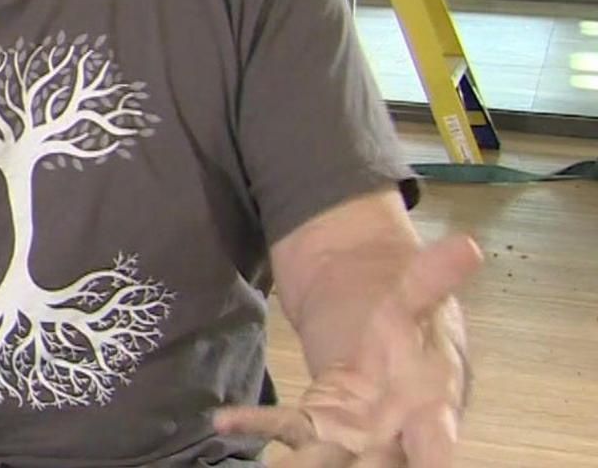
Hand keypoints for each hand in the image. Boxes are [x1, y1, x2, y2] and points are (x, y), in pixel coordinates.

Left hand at [215, 234, 480, 466]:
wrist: (368, 300)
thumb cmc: (404, 309)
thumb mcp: (416, 294)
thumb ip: (432, 279)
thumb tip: (466, 244)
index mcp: (432, 402)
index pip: (436, 441)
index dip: (432, 458)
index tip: (425, 466)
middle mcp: (396, 428)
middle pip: (383, 461)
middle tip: (333, 466)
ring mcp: (356, 431)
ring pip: (333, 458)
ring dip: (306, 464)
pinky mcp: (318, 421)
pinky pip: (288, 427)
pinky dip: (257, 422)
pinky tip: (225, 420)